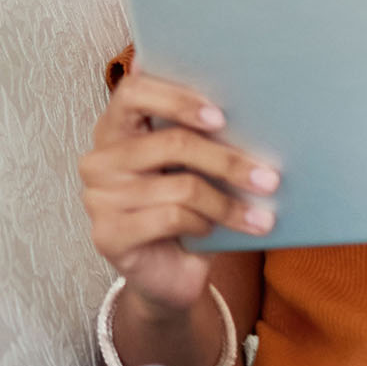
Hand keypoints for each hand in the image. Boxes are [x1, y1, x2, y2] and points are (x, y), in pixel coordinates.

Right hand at [82, 70, 277, 316]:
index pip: (133, 92)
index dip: (177, 100)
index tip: (221, 117)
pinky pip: (171, 218)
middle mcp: (100, 159)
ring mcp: (98, 198)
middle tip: (268, 178)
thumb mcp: (191, 169)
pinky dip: (204, 225)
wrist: (166, 274)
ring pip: (181, 186)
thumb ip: (200, 136)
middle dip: (227, 161)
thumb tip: (251, 115)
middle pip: (171, 143)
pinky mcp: (108, 234)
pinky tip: (214, 232)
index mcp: (115, 128)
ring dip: (228, 204)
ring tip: (259, 216)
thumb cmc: (183, 211)